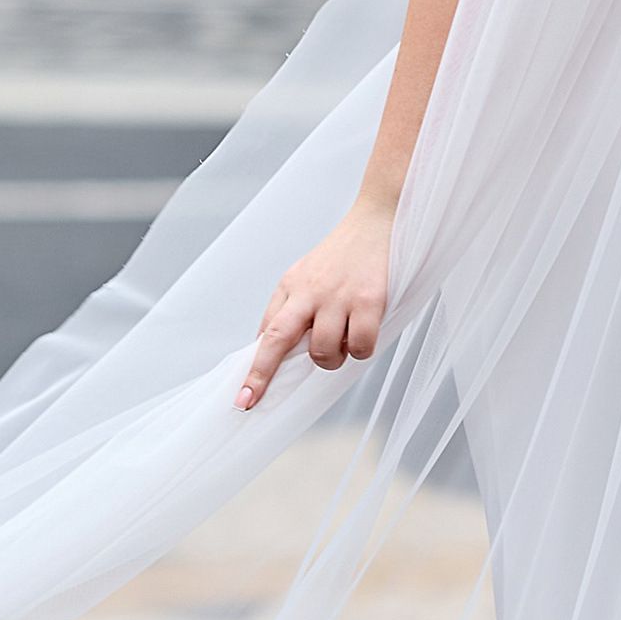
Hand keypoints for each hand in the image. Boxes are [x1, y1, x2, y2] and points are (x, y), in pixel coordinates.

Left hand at [237, 196, 393, 410]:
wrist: (378, 220)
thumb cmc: (342, 255)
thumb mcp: (304, 276)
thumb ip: (286, 311)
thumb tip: (264, 349)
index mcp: (291, 288)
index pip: (265, 334)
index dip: (254, 369)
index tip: (242, 397)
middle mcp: (310, 293)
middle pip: (278, 341)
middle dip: (262, 375)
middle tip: (253, 399)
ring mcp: (339, 297)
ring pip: (325, 353)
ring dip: (334, 359)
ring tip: (344, 341)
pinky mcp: (369, 300)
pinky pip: (361, 346)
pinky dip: (362, 350)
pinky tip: (364, 335)